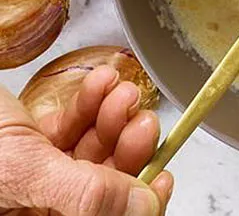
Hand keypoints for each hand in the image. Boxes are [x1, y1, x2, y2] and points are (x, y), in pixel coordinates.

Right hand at [0, 64, 170, 215]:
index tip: (163, 177)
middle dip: (126, 152)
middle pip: (101, 190)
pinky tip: (99, 85)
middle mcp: (34, 209)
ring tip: (119, 92)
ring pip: (90, 155)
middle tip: (141, 121)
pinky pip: (70, 131)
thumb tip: (142, 207)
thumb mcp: (26, 175)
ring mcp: (32, 179)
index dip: (136, 208)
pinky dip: (89, 105)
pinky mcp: (28, 148)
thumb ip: (85, 195)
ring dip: (112, 120)